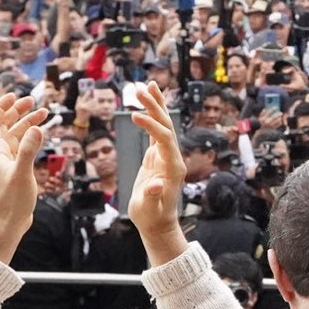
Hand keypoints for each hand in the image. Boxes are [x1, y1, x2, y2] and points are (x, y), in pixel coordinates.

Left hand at [0, 93, 47, 262]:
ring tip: (44, 115)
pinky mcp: (12, 172)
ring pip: (14, 137)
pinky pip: (20, 149)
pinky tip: (40, 137)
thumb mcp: (21, 174)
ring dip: (27, 125)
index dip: (3, 106)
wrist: (5, 225)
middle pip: (5, 125)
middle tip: (34, 103)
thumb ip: (28, 150)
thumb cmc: (10, 203)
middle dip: (18, 112)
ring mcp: (4, 163)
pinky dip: (29, 139)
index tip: (15, 95)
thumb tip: (37, 128)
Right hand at [127, 81, 188, 264]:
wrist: (158, 223)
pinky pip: (157, 131)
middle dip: (155, 107)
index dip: (151, 126)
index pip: (164, 140)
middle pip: (166, 127)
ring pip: (163, 125)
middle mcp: (173, 158)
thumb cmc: (152, 218)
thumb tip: (155, 184)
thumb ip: (151, 196)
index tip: (134, 116)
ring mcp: (167, 155)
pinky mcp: (158, 156)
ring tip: (146, 85)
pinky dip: (152, 116)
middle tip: (140, 88)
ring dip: (155, 106)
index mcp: (173, 168)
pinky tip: (146, 102)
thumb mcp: (148, 209)